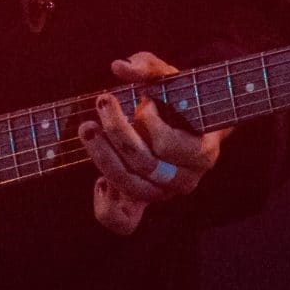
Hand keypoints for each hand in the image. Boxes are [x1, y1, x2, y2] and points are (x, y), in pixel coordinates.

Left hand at [77, 51, 230, 236]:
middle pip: (145, 165)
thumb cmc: (177, 98)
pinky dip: (105, 207)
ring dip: (103, 157)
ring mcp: (163, 194)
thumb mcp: (168, 77)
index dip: (149, 121)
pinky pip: (123, 221)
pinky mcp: (143, 202)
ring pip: (130, 188)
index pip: (167, 144)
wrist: (186, 125)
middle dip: (117, 131)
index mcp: (202, 151)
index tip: (143, 99)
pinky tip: (98, 182)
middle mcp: (185, 179)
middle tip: (102, 101)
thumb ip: (147, 67)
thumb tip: (119, 67)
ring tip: (88, 128)